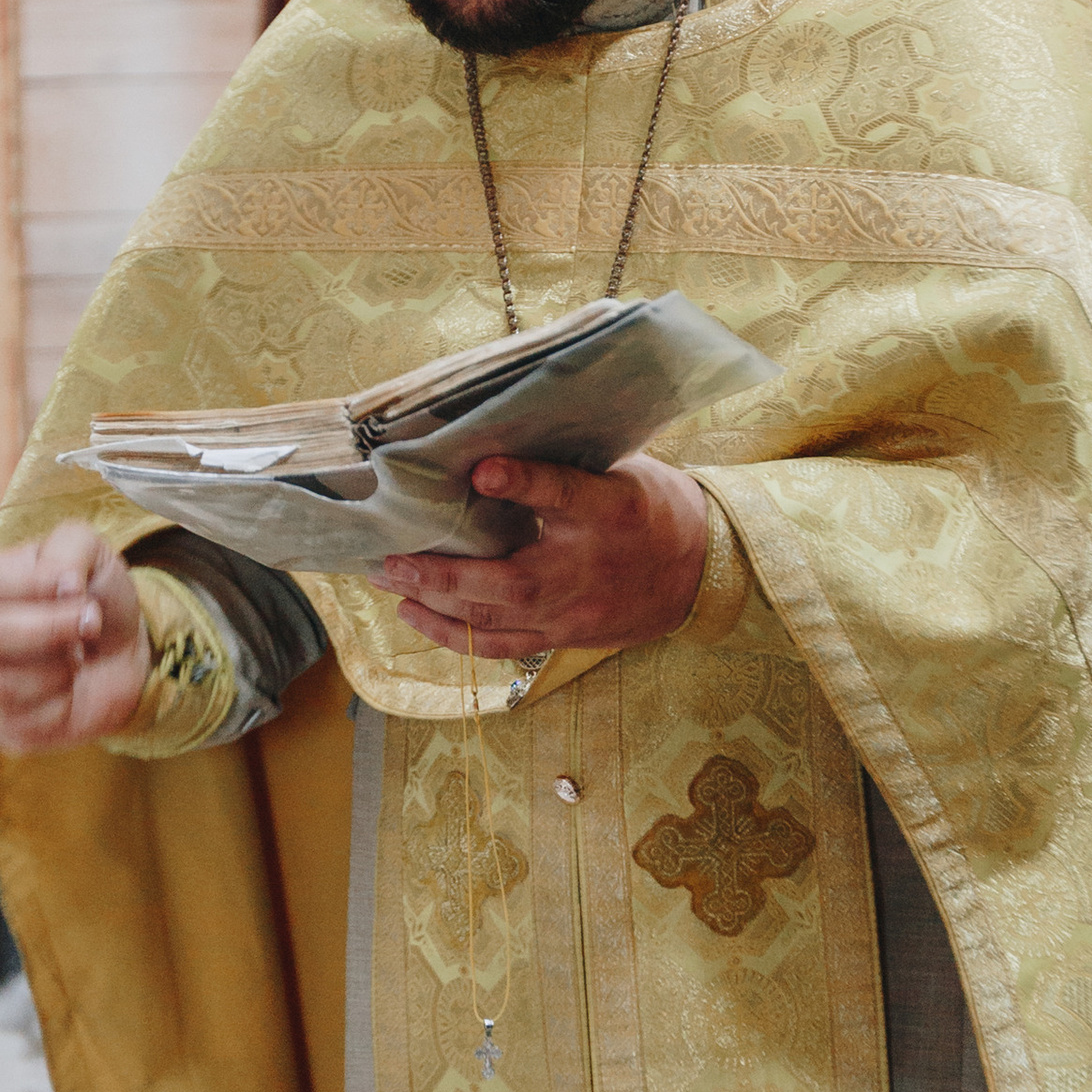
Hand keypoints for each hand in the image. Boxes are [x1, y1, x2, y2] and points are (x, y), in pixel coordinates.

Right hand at [0, 520, 151, 748]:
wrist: (121, 655)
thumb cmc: (94, 597)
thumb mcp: (89, 553)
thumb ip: (70, 549)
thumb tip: (64, 584)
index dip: (31, 583)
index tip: (76, 583)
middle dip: (52, 627)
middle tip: (91, 620)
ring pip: (1, 683)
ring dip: (58, 666)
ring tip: (76, 654)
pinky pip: (25, 720)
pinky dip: (62, 700)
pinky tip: (68, 686)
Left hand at [378, 453, 708, 661]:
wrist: (700, 570)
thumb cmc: (651, 507)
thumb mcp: (620, 468)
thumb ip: (562, 464)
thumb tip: (493, 445)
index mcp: (609, 510)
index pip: (561, 491)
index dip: (522, 479)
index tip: (481, 468)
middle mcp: (587, 568)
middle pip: (508, 580)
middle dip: (441, 573)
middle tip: (390, 558)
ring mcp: (573, 612)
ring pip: (494, 620)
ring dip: (436, 607)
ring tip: (393, 586)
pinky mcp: (564, 638)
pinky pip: (502, 646)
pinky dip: (456, 635)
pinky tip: (421, 617)